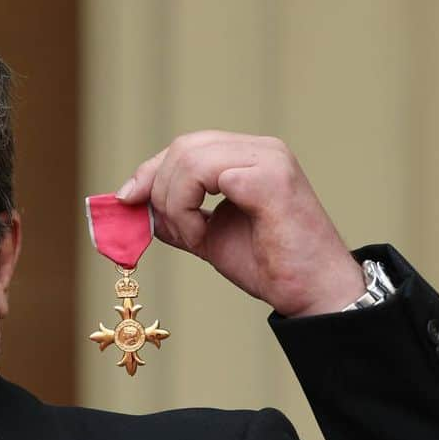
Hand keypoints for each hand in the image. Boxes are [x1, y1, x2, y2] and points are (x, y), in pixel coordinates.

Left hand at [116, 131, 364, 317]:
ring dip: (174, 204)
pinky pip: (204, 177)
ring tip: (193, 237)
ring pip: (188, 159)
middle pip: (183, 147)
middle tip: (171, 231)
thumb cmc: (267, 264)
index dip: (150, 171)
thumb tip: (133, 205)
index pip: (186, 146)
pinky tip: (203, 237)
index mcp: (248, 156)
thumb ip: (175, 216)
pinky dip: (189, 211)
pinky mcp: (270, 178)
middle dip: (158, 190)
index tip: (126, 200)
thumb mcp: (208, 235)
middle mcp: (260, 148)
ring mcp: (268, 159)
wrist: (312, 293)